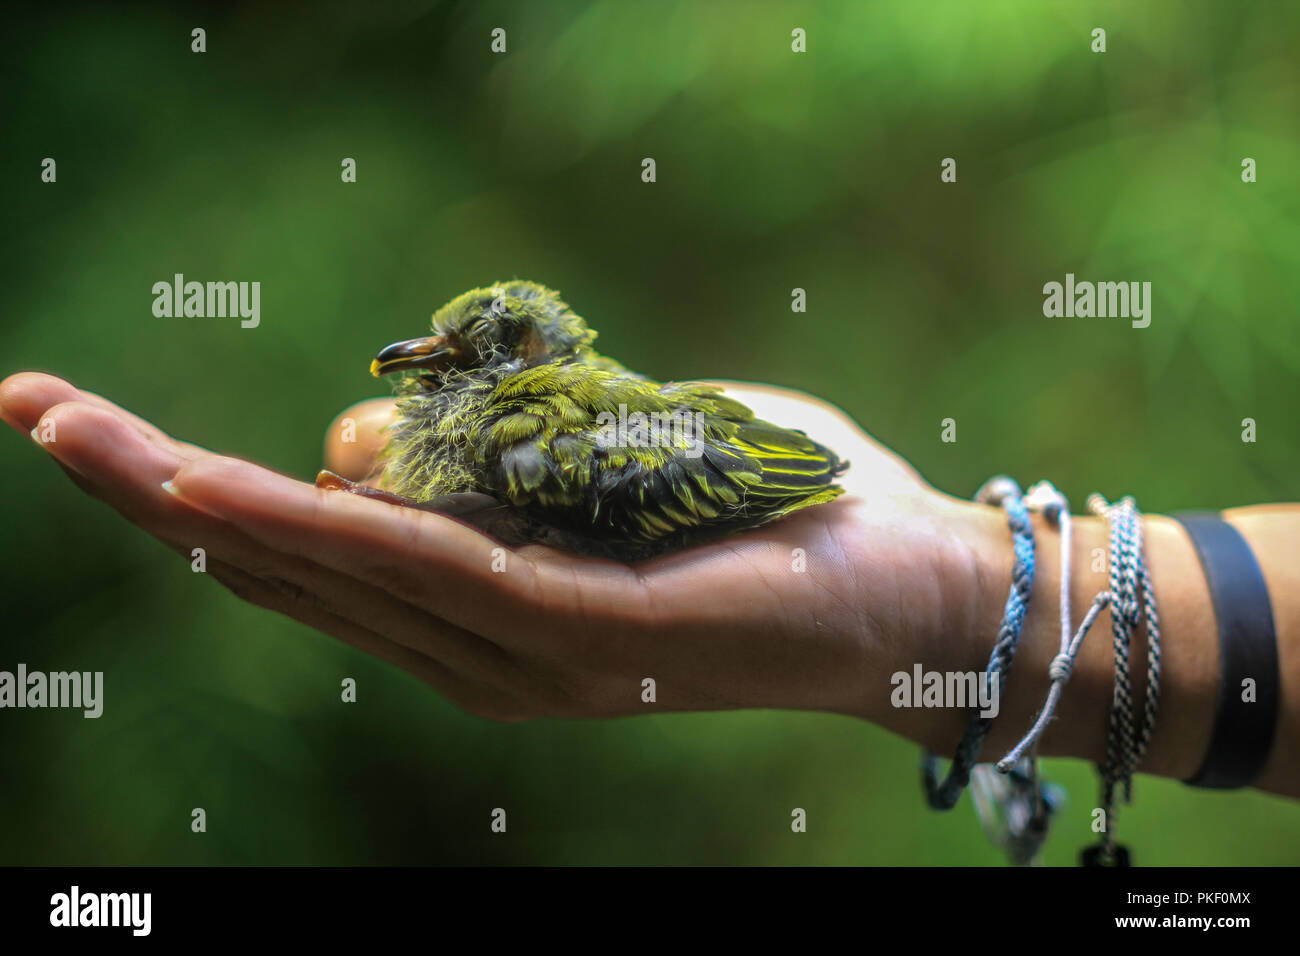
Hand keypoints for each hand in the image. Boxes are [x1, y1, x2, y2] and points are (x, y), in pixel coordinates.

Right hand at [0, 371, 987, 725]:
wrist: (902, 586)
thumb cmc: (760, 511)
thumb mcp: (600, 459)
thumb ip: (480, 449)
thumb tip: (353, 424)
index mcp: (476, 612)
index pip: (307, 554)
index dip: (193, 493)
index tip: (91, 425)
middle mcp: (476, 649)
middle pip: (286, 565)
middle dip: (152, 487)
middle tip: (33, 409)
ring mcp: (520, 655)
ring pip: (333, 569)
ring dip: (204, 501)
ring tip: (83, 434)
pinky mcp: (579, 634)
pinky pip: (428, 572)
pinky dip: (326, 529)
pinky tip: (231, 491)